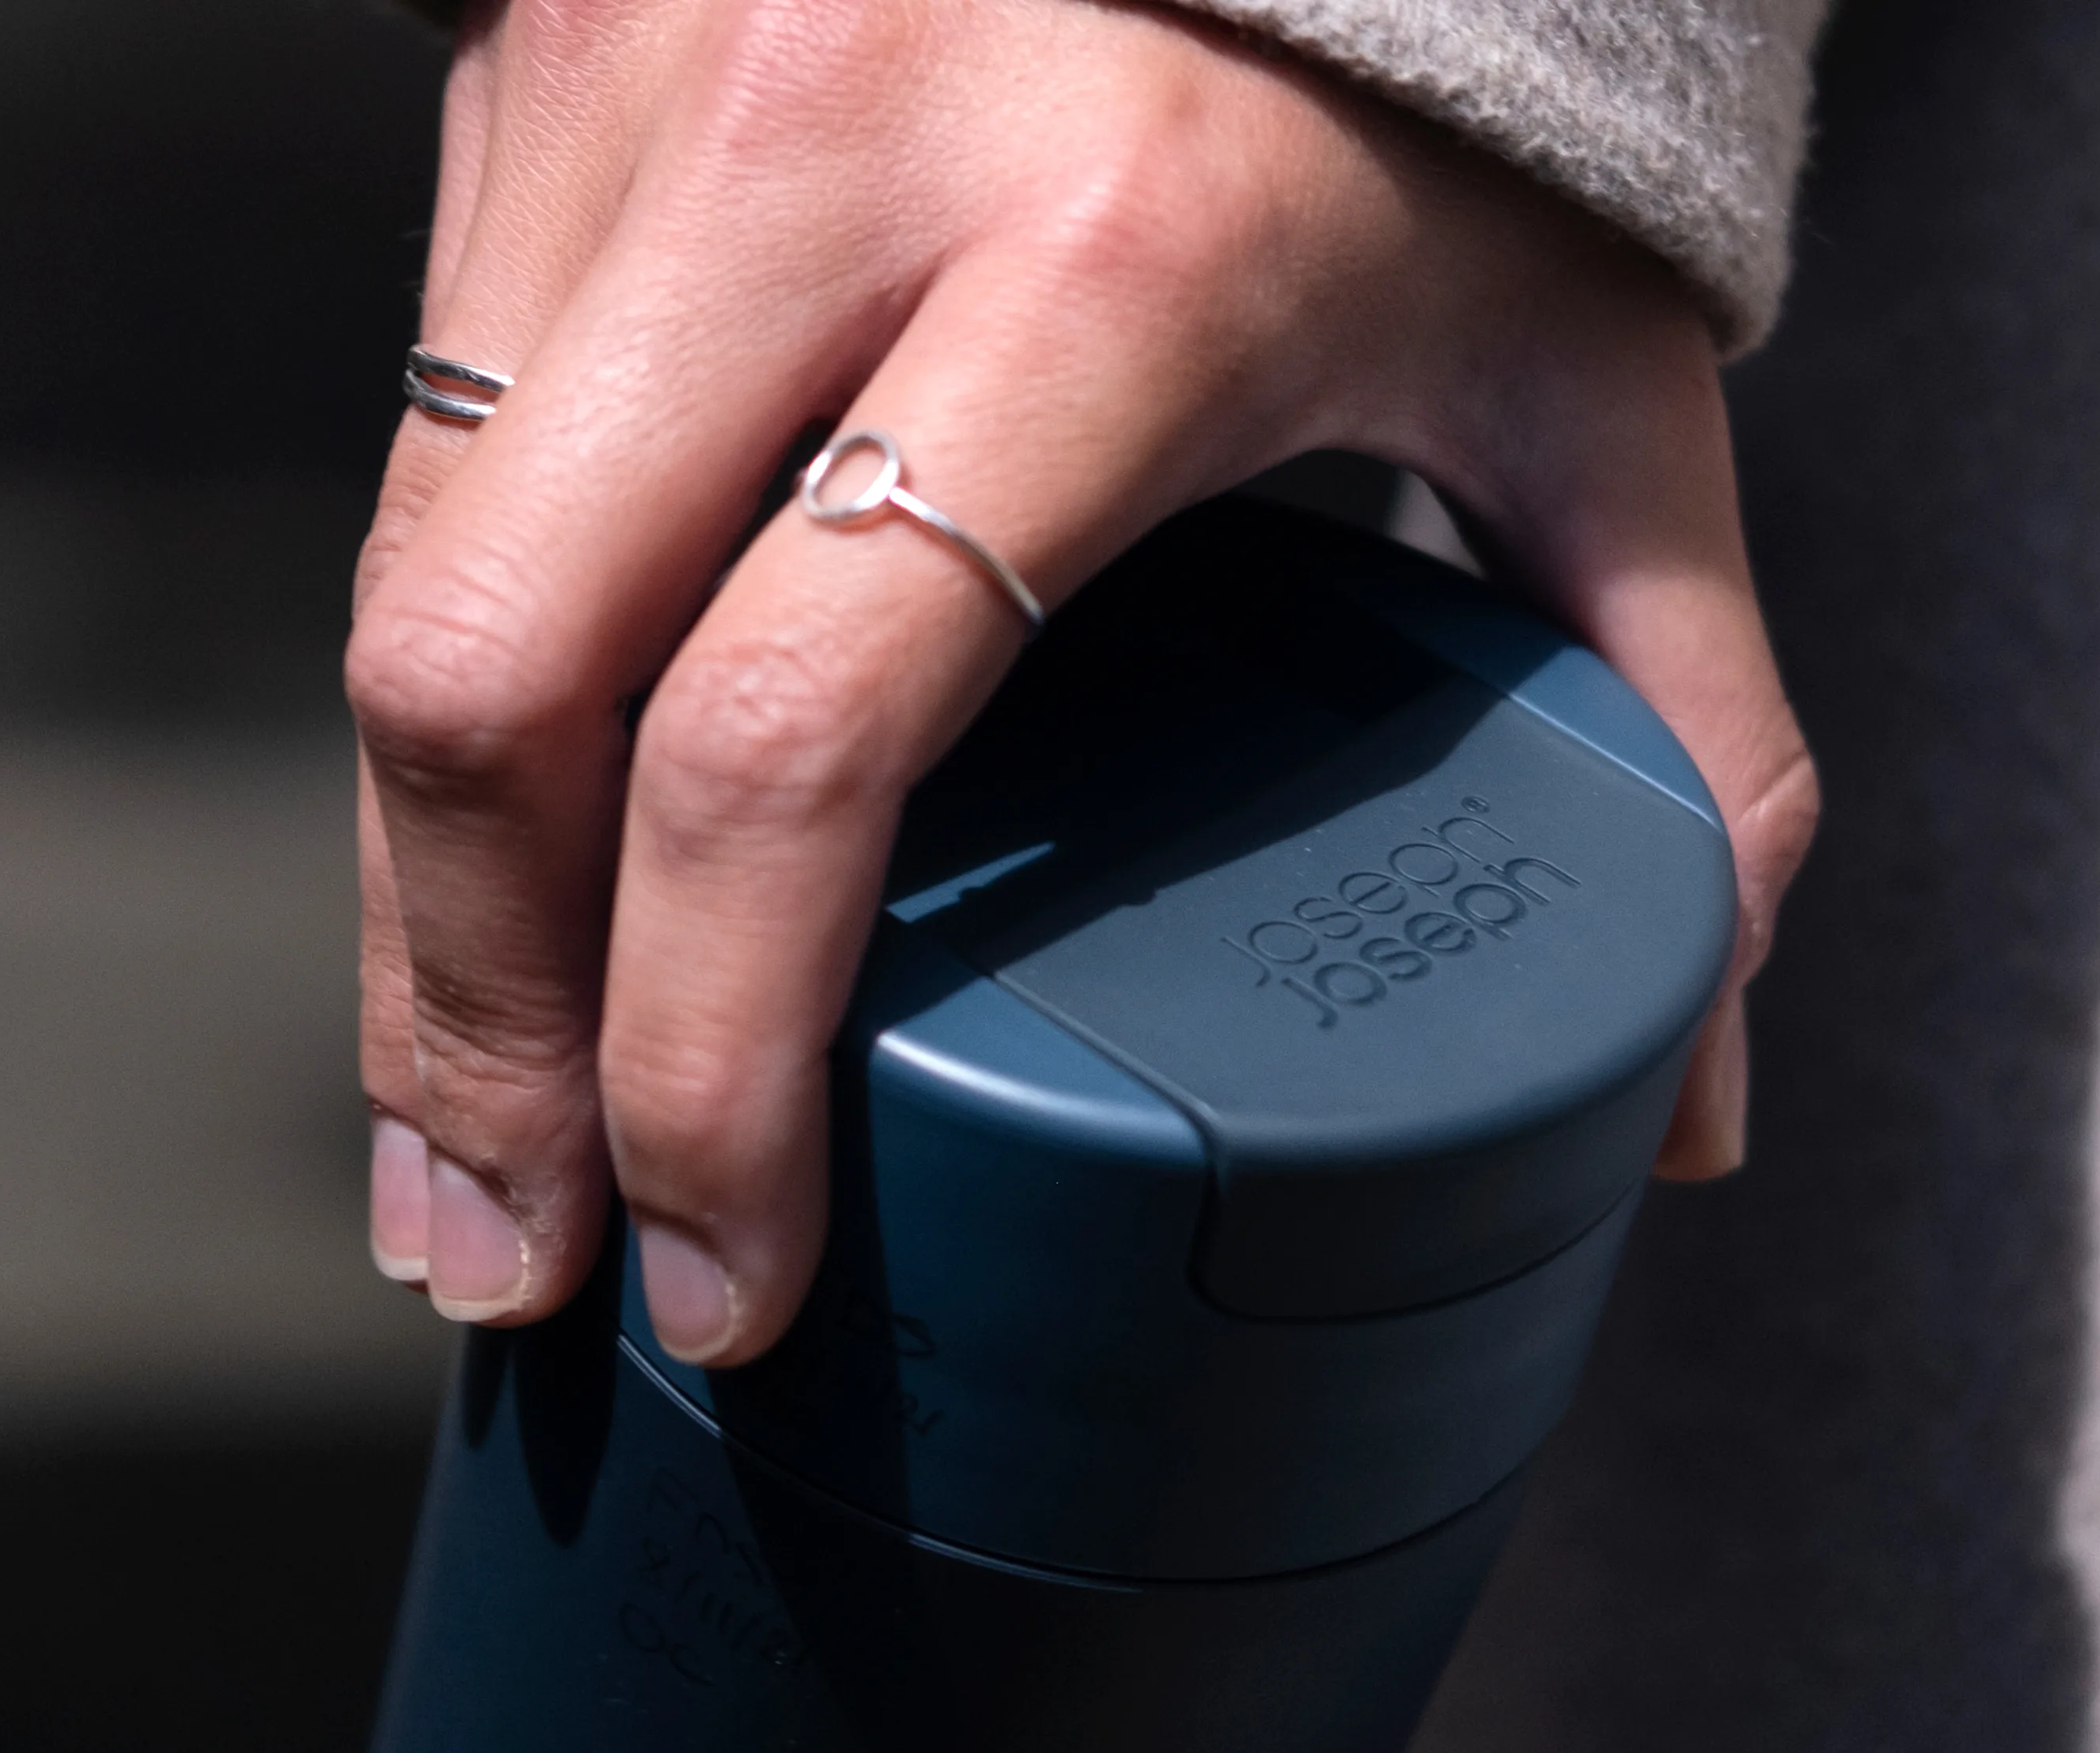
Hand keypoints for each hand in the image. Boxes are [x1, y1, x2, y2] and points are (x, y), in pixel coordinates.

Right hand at [349, 0, 1817, 1361]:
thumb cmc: (1460, 78)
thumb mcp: (1598, 384)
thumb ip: (1686, 722)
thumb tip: (1695, 1100)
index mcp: (1102, 264)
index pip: (793, 731)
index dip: (713, 1057)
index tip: (730, 1285)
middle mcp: (804, 164)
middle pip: (504, 694)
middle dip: (485, 1046)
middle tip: (532, 1283)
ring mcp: (619, 107)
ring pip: (404, 604)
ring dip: (419, 927)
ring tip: (467, 1169)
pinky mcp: (517, 86)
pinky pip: (413, 485)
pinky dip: (443, 745)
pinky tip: (485, 909)